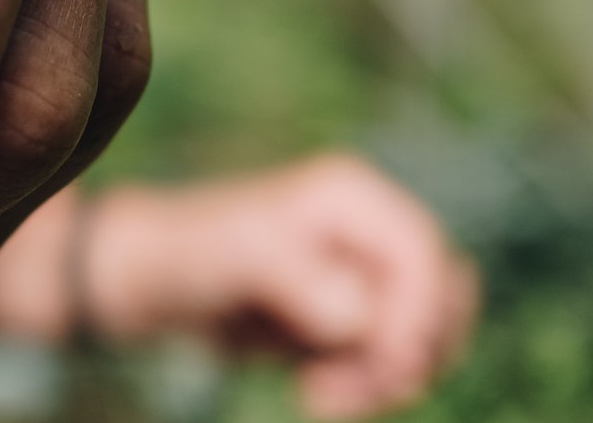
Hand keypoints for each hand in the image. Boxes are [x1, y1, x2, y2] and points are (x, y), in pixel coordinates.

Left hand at [88, 158, 477, 418]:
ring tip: (319, 396)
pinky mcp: (348, 320)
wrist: (153, 282)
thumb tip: (361, 315)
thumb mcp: (242, 258)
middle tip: (352, 389)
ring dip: (384, 378)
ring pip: (420, 338)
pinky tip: (312, 391)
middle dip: (408, 352)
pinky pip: (386, 363)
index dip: (419, 315)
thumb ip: (303, 281)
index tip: (385, 366)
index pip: (424, 255)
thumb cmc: (192, 251)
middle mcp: (367, 232)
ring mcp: (361, 277)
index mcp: (352, 198)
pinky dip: (363, 385)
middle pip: (439, 299)